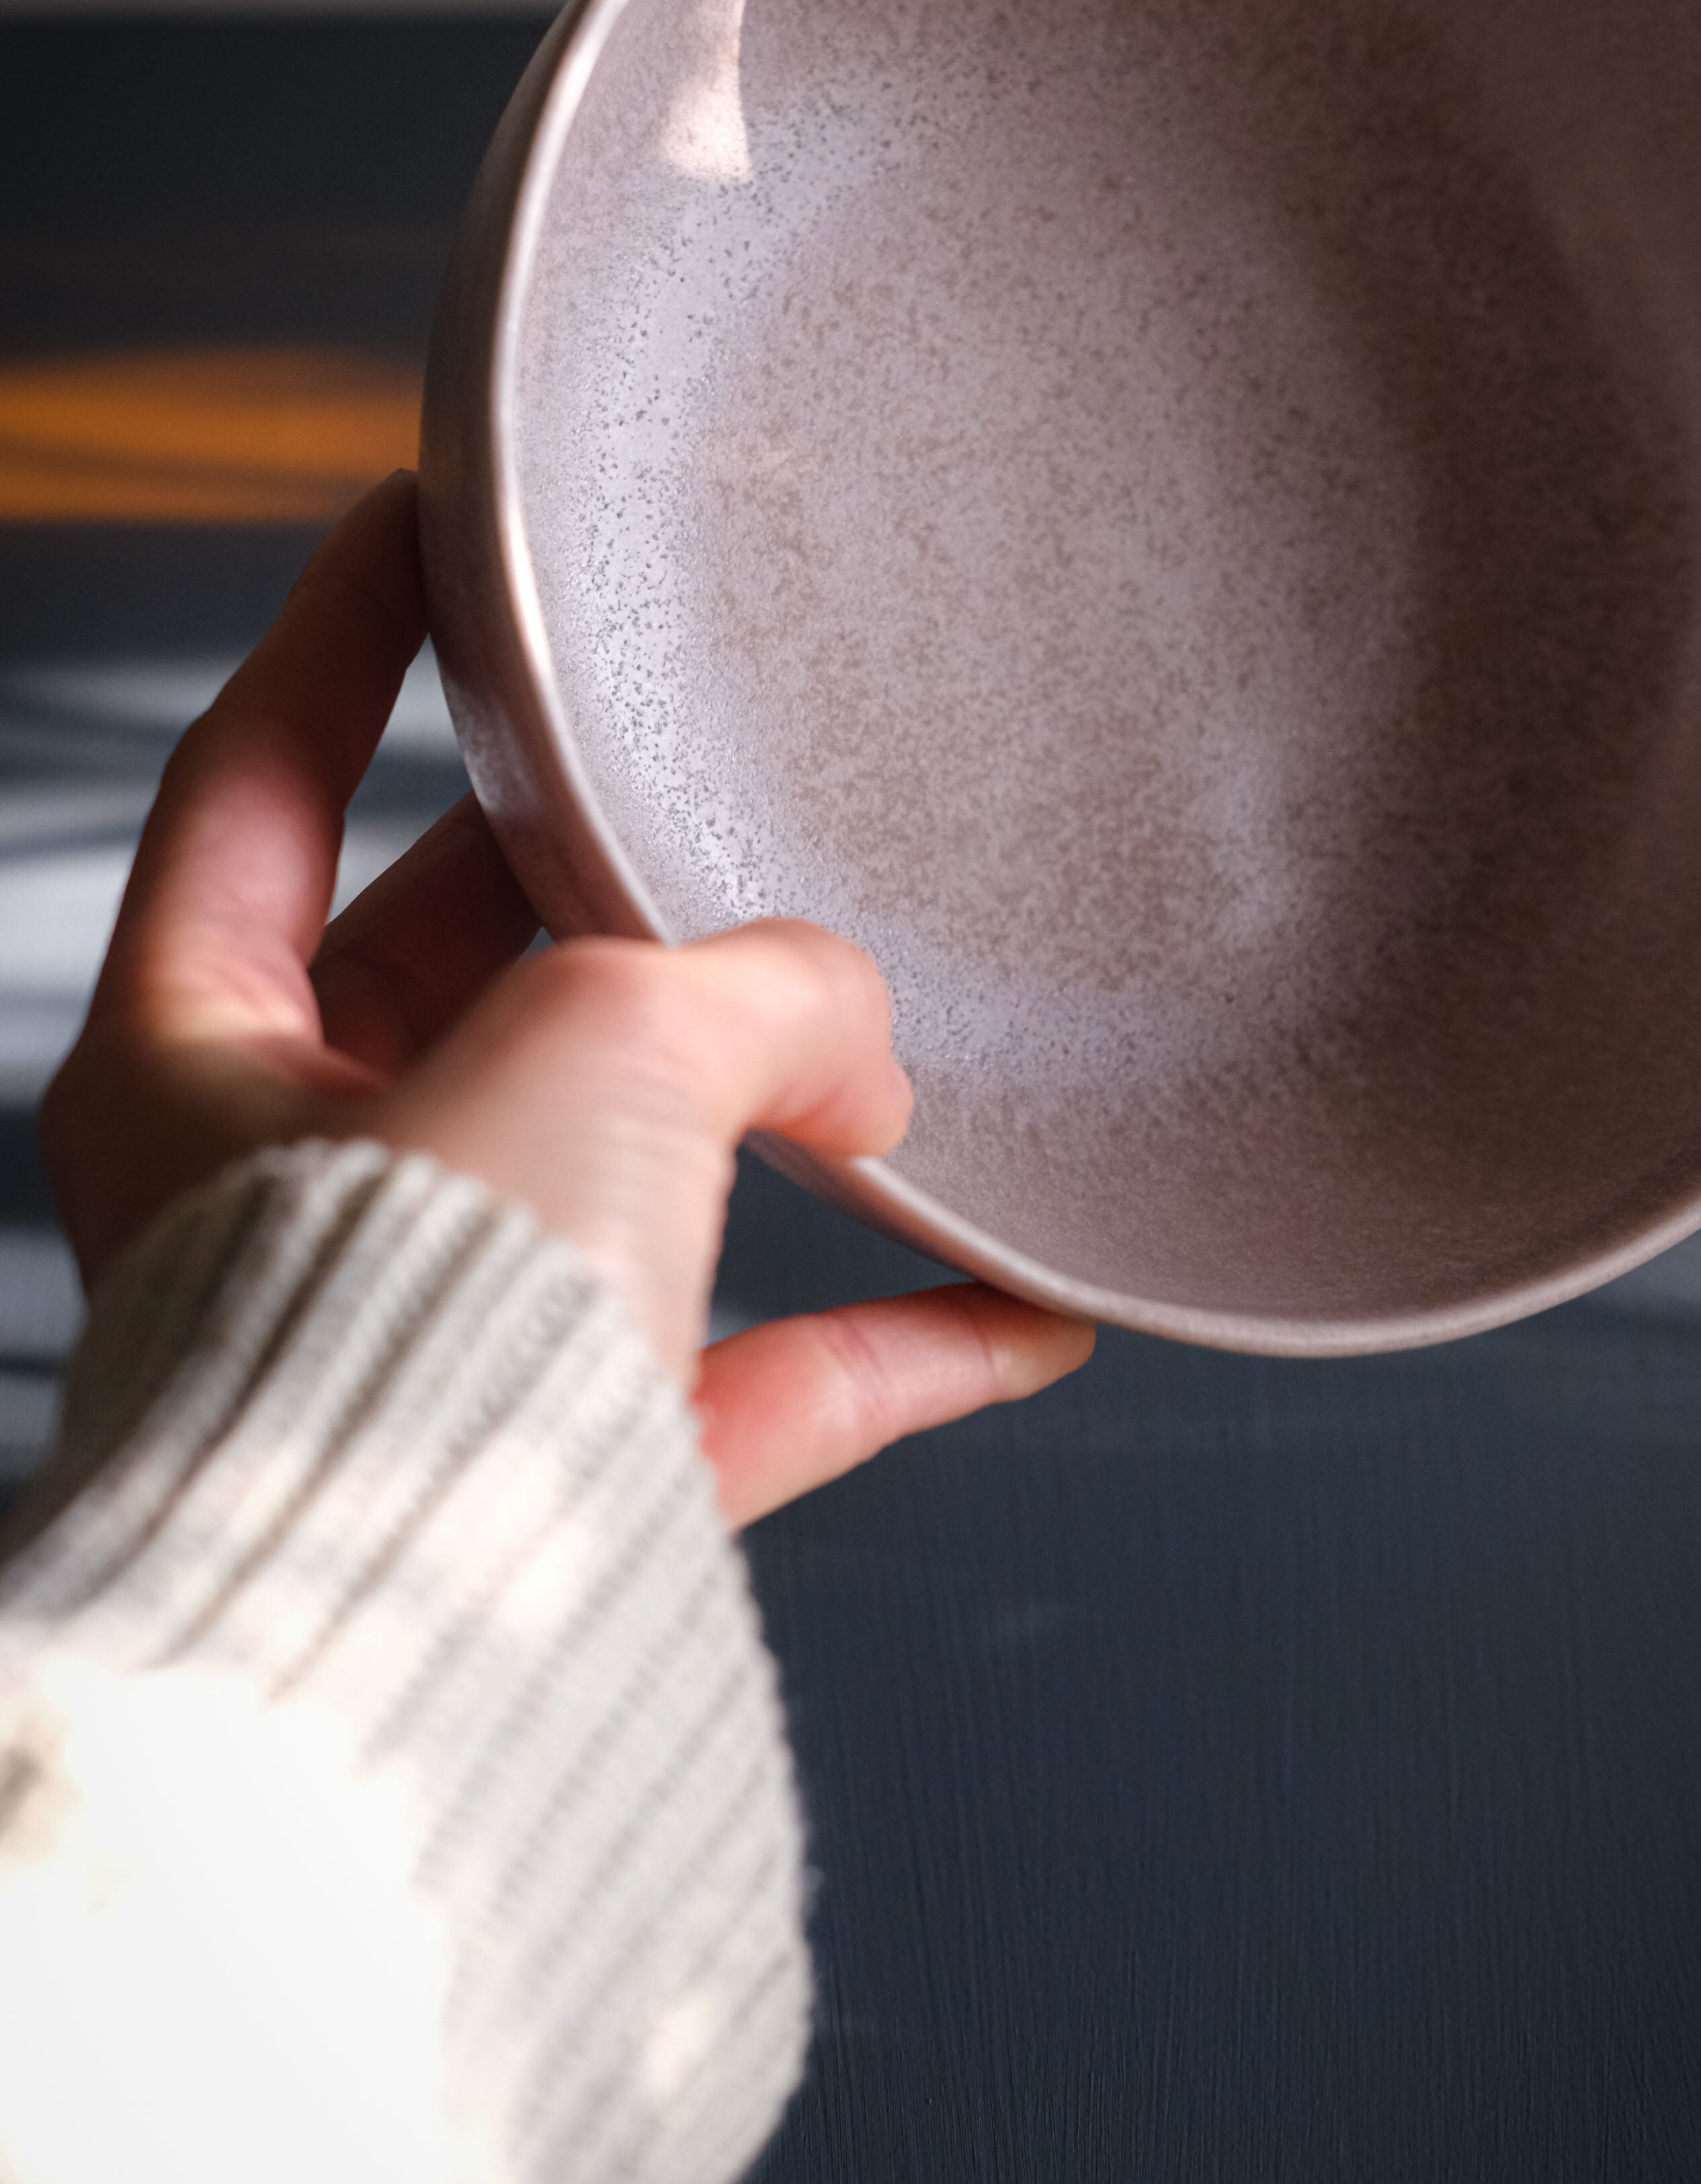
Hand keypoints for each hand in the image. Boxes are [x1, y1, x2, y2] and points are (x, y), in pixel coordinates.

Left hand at [39, 474, 1092, 1521]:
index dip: (349, 625)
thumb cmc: (413, 1329)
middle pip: (457, 965)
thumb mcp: (596, 1042)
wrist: (427, 1666)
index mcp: (193, 1058)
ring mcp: (446, 1337)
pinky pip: (756, 1380)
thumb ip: (750, 987)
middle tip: (718, 786)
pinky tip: (1024, 1306)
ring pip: (624, 1168)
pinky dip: (886, 1337)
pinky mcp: (575, 1481)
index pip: (261, 772)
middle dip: (599, 883)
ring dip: (766, 1108)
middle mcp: (296, 1191)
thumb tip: (861, 1050)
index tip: (432, 517)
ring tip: (898, 1044)